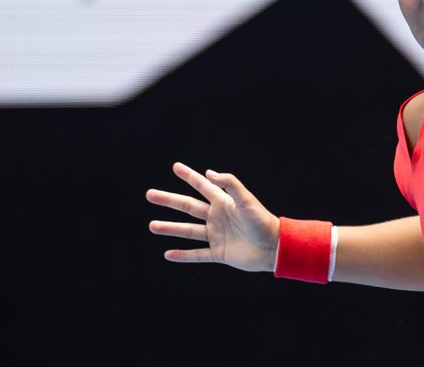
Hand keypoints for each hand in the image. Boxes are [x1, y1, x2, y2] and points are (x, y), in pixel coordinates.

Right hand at [146, 162, 278, 271]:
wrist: (273, 247)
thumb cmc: (262, 221)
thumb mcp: (246, 199)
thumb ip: (229, 184)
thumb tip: (209, 172)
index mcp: (223, 202)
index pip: (202, 186)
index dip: (189, 176)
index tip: (176, 167)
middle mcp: (217, 217)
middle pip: (188, 207)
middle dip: (169, 200)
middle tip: (150, 194)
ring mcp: (217, 235)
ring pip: (188, 231)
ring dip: (170, 228)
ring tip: (152, 225)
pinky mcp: (219, 253)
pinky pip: (197, 254)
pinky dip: (183, 255)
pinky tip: (168, 254)